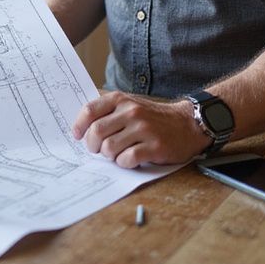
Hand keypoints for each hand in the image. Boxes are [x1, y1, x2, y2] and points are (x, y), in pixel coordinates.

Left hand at [71, 91, 210, 167]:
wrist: (187, 124)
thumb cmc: (153, 117)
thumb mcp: (130, 104)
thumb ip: (108, 111)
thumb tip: (82, 125)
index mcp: (121, 100)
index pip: (90, 110)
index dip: (79, 125)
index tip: (77, 136)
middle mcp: (131, 112)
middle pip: (97, 131)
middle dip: (92, 145)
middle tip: (97, 150)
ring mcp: (143, 128)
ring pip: (110, 147)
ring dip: (109, 155)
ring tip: (117, 154)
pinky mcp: (154, 146)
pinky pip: (127, 159)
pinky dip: (124, 163)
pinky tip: (130, 159)